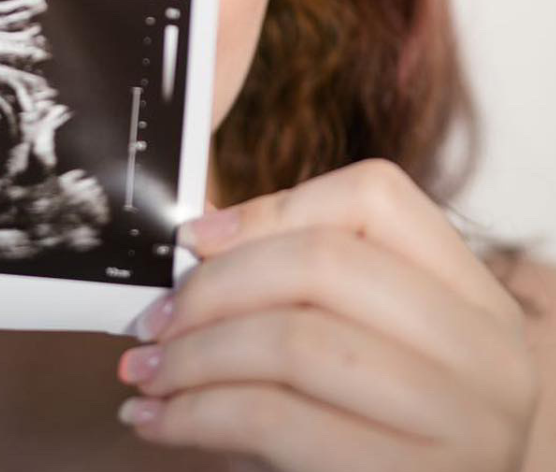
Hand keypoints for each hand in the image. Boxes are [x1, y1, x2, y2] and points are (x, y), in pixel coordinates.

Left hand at [116, 158, 540, 471]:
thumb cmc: (379, 429)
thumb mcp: (364, 343)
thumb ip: (298, 285)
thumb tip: (196, 240)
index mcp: (470, 294)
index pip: (375, 198)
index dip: (270, 208)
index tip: (194, 239)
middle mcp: (483, 352)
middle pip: (324, 264)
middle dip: (214, 287)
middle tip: (154, 318)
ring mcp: (460, 423)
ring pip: (294, 342)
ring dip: (193, 356)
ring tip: (145, 370)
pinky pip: (276, 423)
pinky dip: (196, 416)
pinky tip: (157, 420)